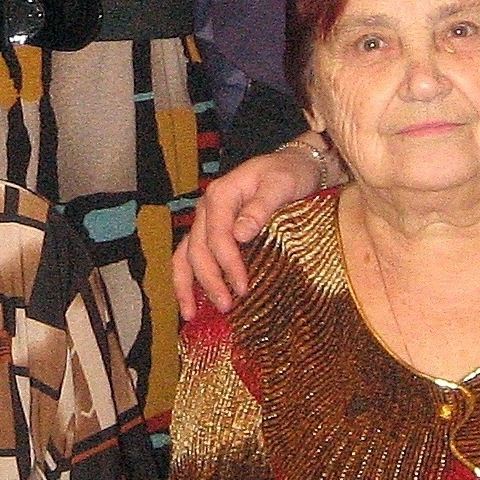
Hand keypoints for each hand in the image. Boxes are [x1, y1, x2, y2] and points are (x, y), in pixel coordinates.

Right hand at [173, 145, 323, 314]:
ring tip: (192, 314)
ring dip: (187, 285)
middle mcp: (206, 208)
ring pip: (185, 255)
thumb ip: (261, 207)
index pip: (218, 235)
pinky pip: (191, 258)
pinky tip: (192, 303)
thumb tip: (240, 234)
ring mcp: (205, 221)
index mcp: (221, 194)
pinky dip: (187, 280)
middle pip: (198, 249)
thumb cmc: (290, 174)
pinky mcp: (211, 233)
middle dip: (209, 280)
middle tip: (227, 306)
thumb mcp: (281, 184)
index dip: (227, 263)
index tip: (243, 287)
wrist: (293, 165)